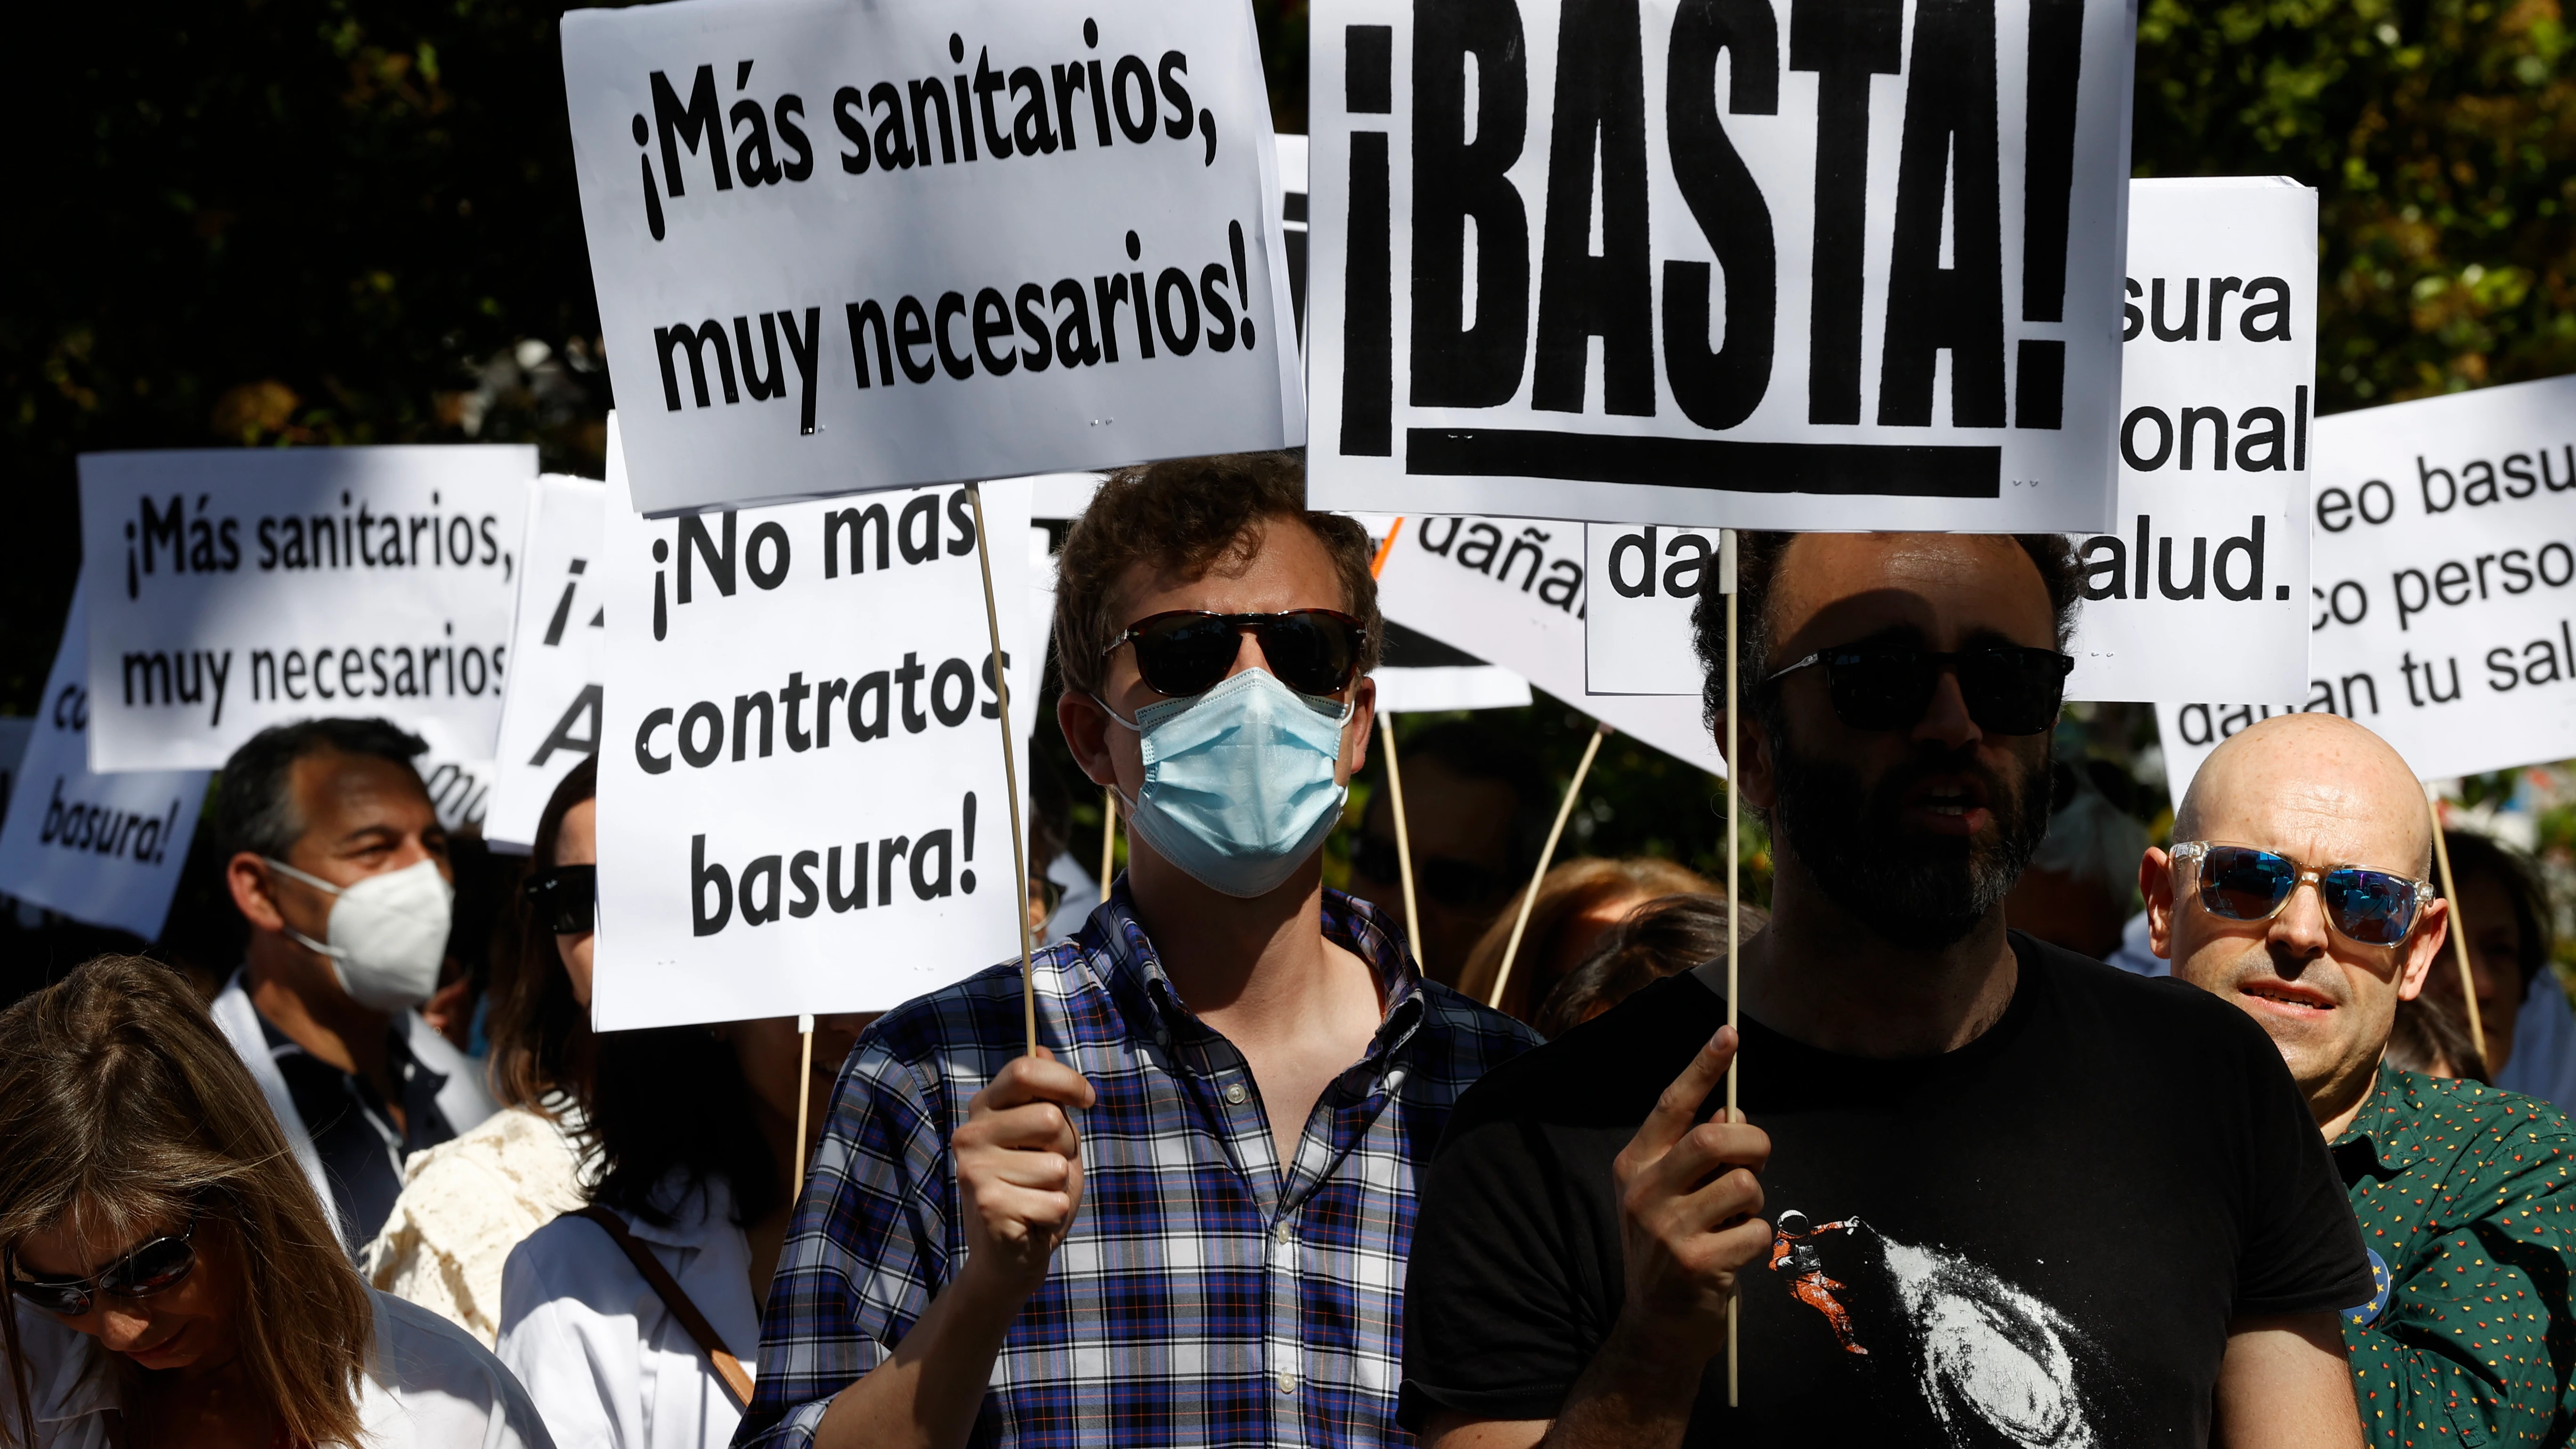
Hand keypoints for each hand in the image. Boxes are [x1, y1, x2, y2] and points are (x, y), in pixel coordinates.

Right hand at [952, 1047, 1095, 1298]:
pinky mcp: (988, 1205)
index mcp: (984, 1109)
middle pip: (1048, 1118)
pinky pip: (1055, 1200)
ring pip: (1055, 1163)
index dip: (1066, 1081)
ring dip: (1060, 1186)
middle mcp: (970, 1134)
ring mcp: (974, 1170)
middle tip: (1049, 1170)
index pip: (1025, 1070)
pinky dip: (1055, 1213)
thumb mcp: (1047, 1138)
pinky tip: (1033, 1221)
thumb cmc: (1035, 1189)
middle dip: (1066, 1146)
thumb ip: (1046, 1098)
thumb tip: (1044, 1048)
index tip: (1087, 1100)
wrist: (1011, 1257)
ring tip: (1037, 1196)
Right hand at [1606, 1027, 1769, 1369]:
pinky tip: (1735, 1256)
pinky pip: (1755, 1231)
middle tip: (1758, 1162)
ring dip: (1756, 1202)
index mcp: (1635, 1165)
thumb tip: (1732, 1115)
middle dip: (1754, 1145)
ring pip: (1744, 1185)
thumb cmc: (1674, 1250)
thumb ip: (1697, 1155)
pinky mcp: (1692, 1262)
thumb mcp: (1674, 1197)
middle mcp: (1642, 1190)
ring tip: (1737, 1222)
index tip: (1730, 1033)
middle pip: (1716, 1139)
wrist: (1655, 1328)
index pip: (1671, 1104)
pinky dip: (1758, 1242)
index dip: (1702, 1067)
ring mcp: (1664, 1227)